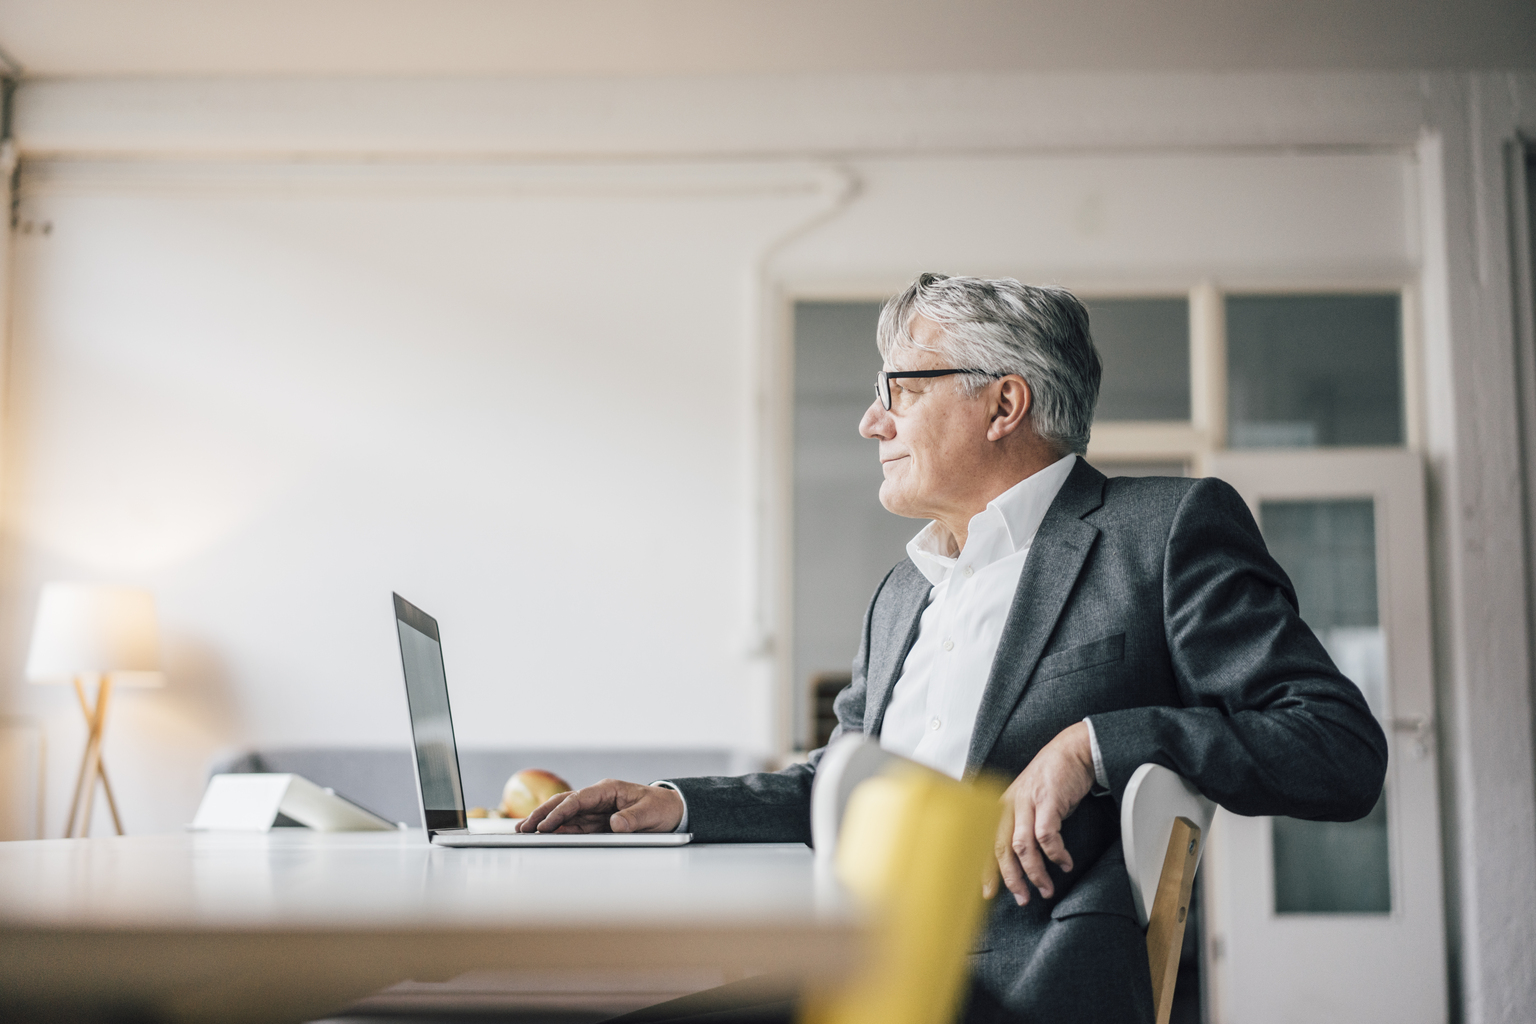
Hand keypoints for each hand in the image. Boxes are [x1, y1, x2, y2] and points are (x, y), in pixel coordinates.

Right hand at [517, 779, 683, 833]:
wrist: (671, 811)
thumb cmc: (661, 808)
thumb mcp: (651, 814)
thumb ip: (633, 819)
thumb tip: (616, 824)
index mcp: (608, 790)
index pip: (578, 800)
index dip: (560, 812)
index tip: (545, 825)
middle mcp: (598, 798)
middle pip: (564, 804)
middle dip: (542, 815)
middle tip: (522, 828)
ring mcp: (595, 810)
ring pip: (565, 815)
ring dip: (545, 823)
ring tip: (523, 832)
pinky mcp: (597, 822)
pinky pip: (574, 826)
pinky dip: (558, 830)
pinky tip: (544, 836)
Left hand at [985, 721, 1096, 904]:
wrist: (1072, 751)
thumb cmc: (1051, 779)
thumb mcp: (1027, 801)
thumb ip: (1020, 825)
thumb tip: (1019, 860)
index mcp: (1000, 806)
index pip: (985, 842)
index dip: (985, 869)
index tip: (987, 893)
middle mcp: (1009, 804)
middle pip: (1000, 848)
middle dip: (1010, 878)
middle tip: (1022, 898)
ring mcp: (1027, 801)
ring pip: (1022, 846)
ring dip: (1035, 872)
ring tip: (1046, 888)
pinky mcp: (1048, 801)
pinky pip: (1047, 836)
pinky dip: (1056, 854)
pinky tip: (1064, 864)